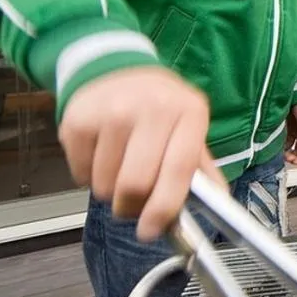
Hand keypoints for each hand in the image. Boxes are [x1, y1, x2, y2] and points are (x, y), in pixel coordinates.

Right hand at [59, 66, 225, 242]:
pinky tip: (101, 155)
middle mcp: (151, 108)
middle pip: (135, 184)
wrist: (114, 67)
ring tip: (119, 169)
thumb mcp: (190, 128)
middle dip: (132, 207)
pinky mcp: (78, 120)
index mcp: (188, 112)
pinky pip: (81, 174)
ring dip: (111, 192)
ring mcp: (111, 112)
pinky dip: (89, 177)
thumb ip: (201, 169)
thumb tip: (218, 206)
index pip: (178, 170)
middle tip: (133, 204)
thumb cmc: (158, 106)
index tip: (151, 230)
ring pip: (105, 185)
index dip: (164, 207)